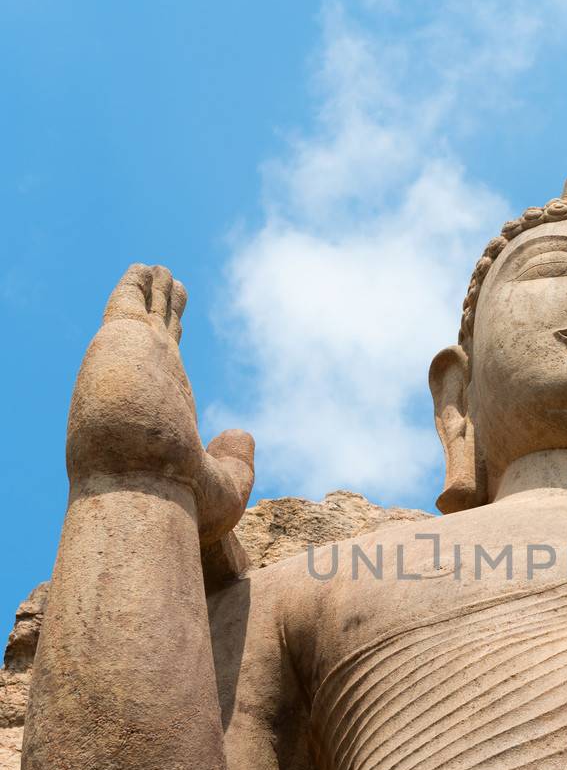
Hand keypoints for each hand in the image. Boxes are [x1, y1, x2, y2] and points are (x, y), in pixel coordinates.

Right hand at [67, 264, 253, 545]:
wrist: (137, 489)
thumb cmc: (175, 502)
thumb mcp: (223, 487)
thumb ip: (236, 460)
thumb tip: (242, 432)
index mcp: (158, 417)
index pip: (164, 377)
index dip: (171, 350)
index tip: (175, 331)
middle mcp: (141, 387)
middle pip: (152, 340)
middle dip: (162, 313)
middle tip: (171, 286)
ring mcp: (129, 363)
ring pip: (140, 314)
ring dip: (151, 291)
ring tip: (161, 270)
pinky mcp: (120, 341)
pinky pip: (127, 301)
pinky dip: (136, 283)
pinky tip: (147, 267)